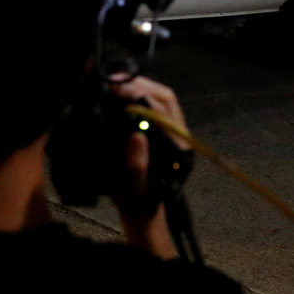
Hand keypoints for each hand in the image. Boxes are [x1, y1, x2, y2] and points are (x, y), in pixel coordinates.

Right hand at [109, 74, 188, 211]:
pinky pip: (155, 106)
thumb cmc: (138, 202)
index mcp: (177, 148)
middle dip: (139, 85)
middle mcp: (180, 136)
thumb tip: (136, 136)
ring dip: (140, 88)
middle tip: (113, 81)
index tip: (117, 88)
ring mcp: (173, 132)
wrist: (143, 212)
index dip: (140, 94)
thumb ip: (137, 166)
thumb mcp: (135, 189)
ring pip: (161, 99)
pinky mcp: (163, 132)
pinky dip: (139, 96)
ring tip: (116, 84)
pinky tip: (122, 95)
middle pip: (165, 98)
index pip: (163, 109)